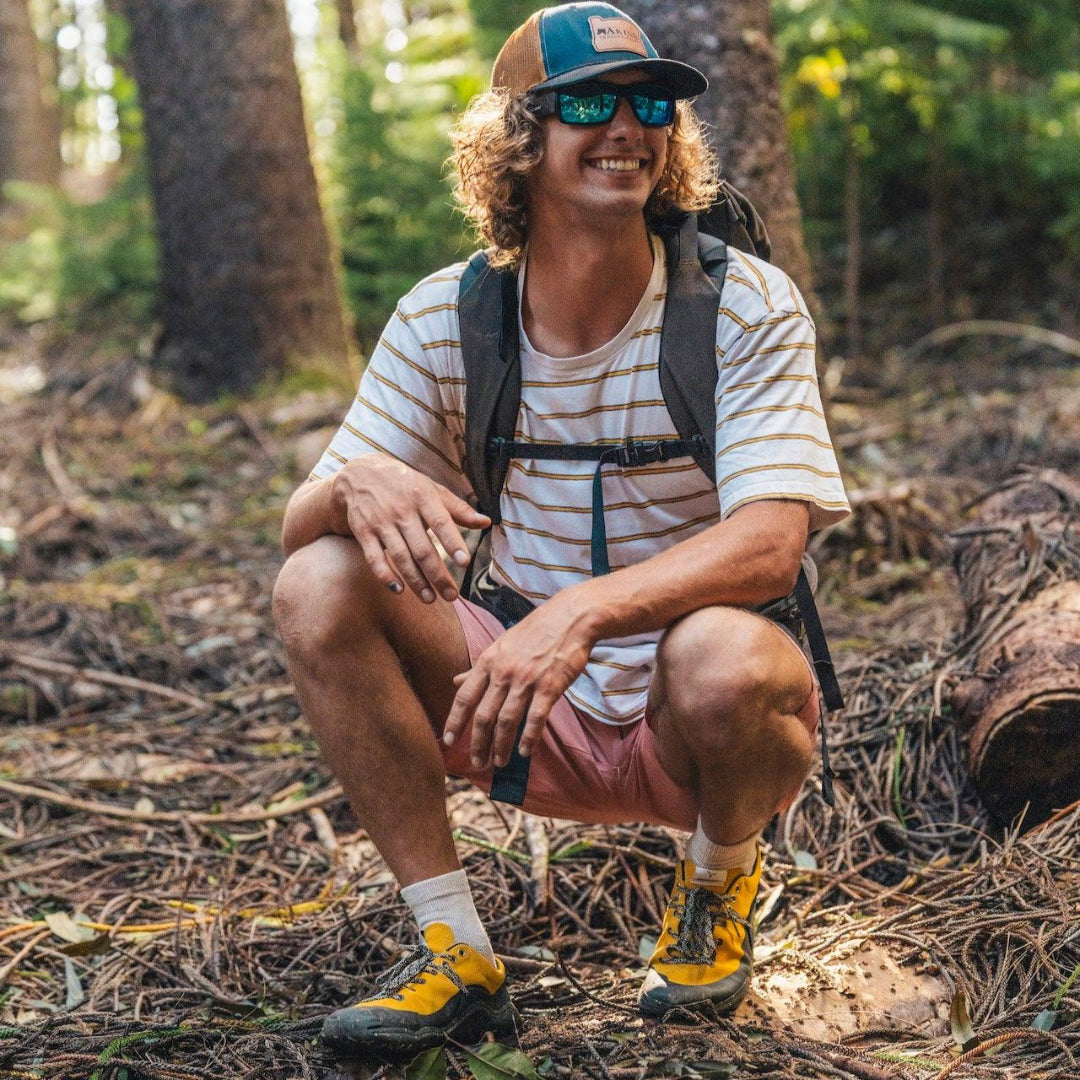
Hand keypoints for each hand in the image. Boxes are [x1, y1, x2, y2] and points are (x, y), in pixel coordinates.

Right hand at [330, 454, 489, 602]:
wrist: (360, 474)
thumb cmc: (405, 485)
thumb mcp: (432, 490)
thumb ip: (458, 509)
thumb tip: (487, 523)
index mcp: (422, 497)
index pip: (441, 522)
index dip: (453, 543)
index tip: (465, 563)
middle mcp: (402, 510)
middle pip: (422, 548)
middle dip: (438, 575)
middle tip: (452, 596)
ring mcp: (380, 522)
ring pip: (400, 557)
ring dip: (416, 581)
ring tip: (430, 599)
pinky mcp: (363, 532)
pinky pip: (373, 557)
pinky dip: (385, 575)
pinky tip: (398, 590)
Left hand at [443, 590, 596, 768]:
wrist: (571, 618)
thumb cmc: (535, 631)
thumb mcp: (501, 645)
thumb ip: (479, 668)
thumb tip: (455, 681)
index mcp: (489, 661)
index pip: (465, 697)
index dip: (454, 722)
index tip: (448, 742)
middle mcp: (503, 672)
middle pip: (483, 715)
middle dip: (478, 743)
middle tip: (477, 763)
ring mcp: (526, 679)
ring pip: (506, 720)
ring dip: (501, 746)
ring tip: (499, 762)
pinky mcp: (550, 686)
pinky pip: (535, 718)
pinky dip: (529, 738)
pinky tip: (525, 752)